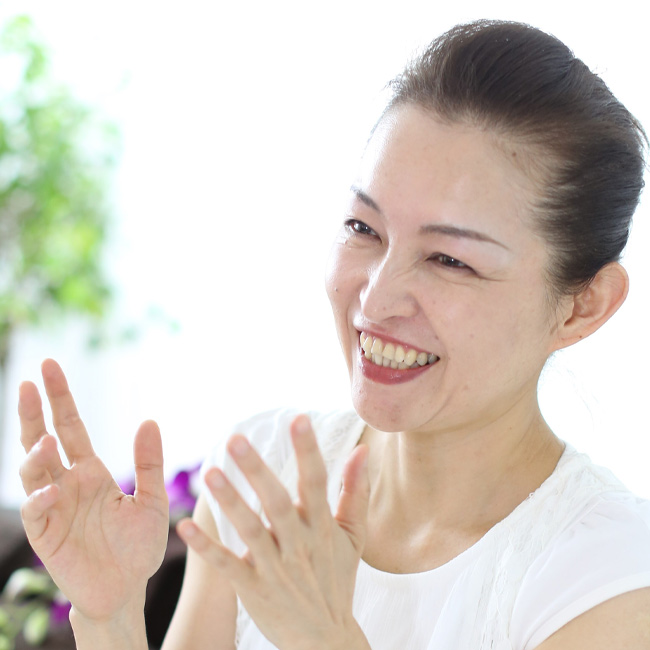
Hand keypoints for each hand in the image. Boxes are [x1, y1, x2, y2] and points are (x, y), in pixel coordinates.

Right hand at [18, 359, 168, 625]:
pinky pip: (36, 512)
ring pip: (33, 471)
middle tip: (29, 382)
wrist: (127, 590)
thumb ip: (149, 463)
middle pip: (43, 440)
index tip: (49, 366)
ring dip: (36, 454)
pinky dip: (38, 498)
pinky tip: (49, 489)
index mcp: (91, 472)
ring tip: (46, 441)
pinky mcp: (46, 536)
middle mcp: (68, 484)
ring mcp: (53, 507)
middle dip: (35, 412)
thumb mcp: (152, 500)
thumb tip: (150, 419)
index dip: (61, 398)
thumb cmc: (138, 546)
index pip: (71, 427)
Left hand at [177, 414, 370, 649]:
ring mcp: (275, 568)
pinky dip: (206, 547)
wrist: (324, 640)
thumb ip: (356, 491)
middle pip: (277, 503)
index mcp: (322, 526)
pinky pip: (227, 565)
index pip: (316, 482)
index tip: (299, 419)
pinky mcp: (253, 589)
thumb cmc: (337, 578)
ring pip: (250, 531)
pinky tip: (184, 525)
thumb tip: (362, 449)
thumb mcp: (353, 536)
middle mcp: (299, 544)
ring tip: (210, 473)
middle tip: (235, 439)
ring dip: (230, 502)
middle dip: (257, 471)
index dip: (308, 450)